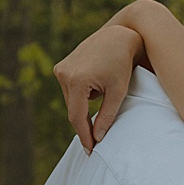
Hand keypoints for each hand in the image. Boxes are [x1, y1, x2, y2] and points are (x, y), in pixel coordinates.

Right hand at [56, 20, 145, 150]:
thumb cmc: (123, 62)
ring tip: (103, 91)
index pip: (77, 117)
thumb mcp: (119, 90)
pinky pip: (71, 88)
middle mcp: (64, 74)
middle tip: (95, 138)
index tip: (90, 149)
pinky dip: (82, 92)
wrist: (120, 34)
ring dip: (84, 103)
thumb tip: (98, 137)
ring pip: (72, 99)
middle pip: (74, 109)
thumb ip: (107, 115)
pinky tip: (97, 81)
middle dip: (85, 121)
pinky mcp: (61, 66)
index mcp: (77, 81)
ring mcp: (61, 69)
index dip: (84, 135)